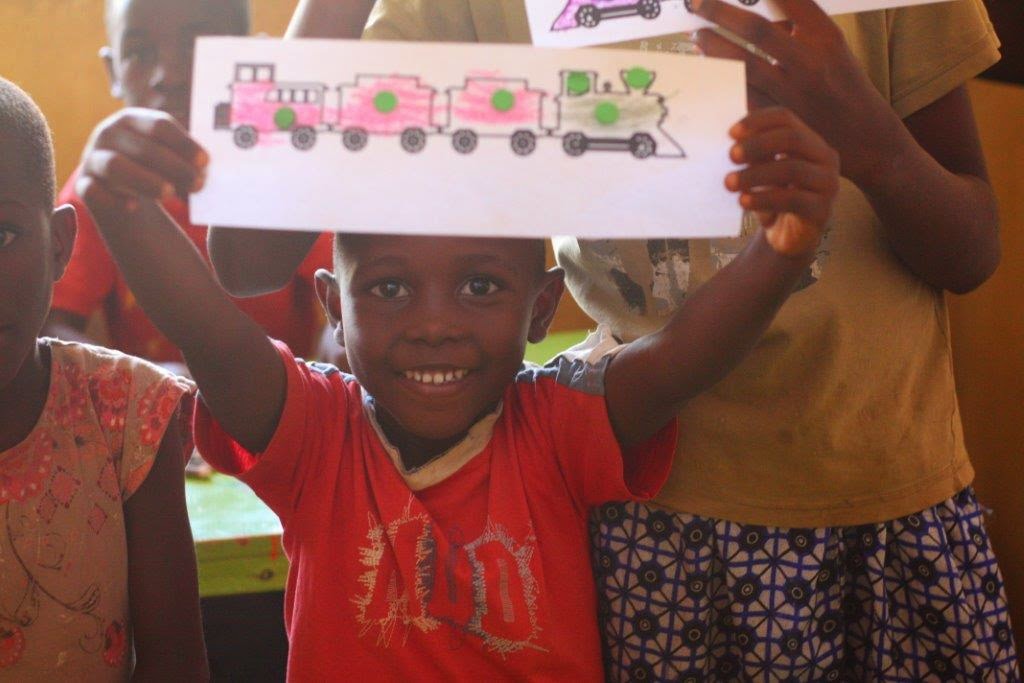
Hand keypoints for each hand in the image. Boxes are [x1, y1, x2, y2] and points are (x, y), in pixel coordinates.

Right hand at [76, 108, 207, 213]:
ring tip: (170, 194)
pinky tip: (134, 207)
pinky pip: (93, 191)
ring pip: (115, 166)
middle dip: (174, 166)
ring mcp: (93, 159)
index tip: (206, 162)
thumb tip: (210, 171)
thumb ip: (186, 159)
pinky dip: (113, 199)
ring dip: (144, 180)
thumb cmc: (154, 166)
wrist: (121, 188)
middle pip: (142, 147)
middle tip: (199, 184)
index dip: (184, 144)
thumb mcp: (169, 155)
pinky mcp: (84, 185)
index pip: (159, 125)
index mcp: (133, 119)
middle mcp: (109, 134)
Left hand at [691, 0, 902, 185]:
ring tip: (696, 37)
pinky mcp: (778, 117)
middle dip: (721, 13)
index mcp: (827, 38)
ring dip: (714, 49)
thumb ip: (798, 32)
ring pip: (743, 64)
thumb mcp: (832, 49)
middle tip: (696, 2)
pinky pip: (743, 94)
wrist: (865, 137)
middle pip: (756, 31)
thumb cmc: (843, 84)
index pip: (792, 1)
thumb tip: (754, 19)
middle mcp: (809, 63)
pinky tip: (707, 71)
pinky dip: (724, 81)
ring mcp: (791, 92)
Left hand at [724, 107, 838, 255]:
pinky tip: (743, 202)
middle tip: (730, 155)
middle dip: (758, 145)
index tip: (730, 133)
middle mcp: (824, 158)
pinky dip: (764, 199)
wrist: (787, 238)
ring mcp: (828, 183)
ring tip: (729, 183)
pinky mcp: (822, 210)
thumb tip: (732, 139)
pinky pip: (793, 200)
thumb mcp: (760, 173)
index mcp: (809, 141)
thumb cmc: (772, 198)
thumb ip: (752, 154)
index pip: (785, 118)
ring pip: (792, 169)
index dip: (758, 121)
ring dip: (756, 174)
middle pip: (793, 139)